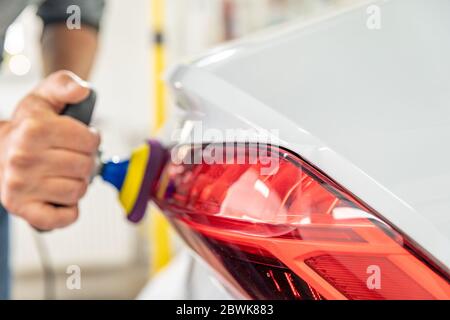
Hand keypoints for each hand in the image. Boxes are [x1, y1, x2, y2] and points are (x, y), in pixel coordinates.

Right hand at [0, 71, 99, 230]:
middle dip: (85, 161)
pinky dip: (68, 210)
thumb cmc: (29, 127)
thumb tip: (83, 91)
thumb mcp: (45, 98)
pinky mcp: (21, 208)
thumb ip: (65, 85)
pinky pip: (63, 218)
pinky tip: (59, 196)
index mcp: (34, 129)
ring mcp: (20, 186)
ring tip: (62, 174)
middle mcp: (24, 158)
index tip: (80, 138)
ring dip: (77, 184)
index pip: (91, 141)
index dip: (91, 140)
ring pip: (78, 191)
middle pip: (86, 167)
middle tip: (71, 157)